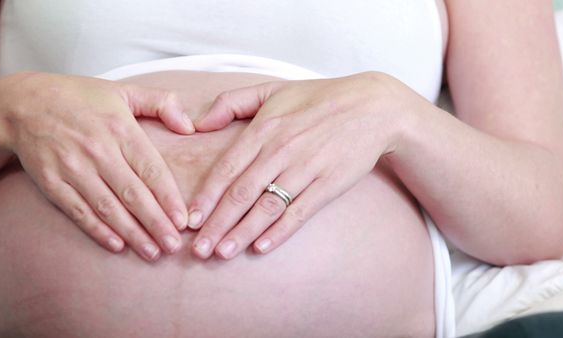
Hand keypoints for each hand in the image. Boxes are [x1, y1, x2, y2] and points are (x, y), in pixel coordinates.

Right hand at [0, 72, 193, 260]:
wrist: (23, 104)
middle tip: (173, 246)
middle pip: (133, 194)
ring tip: (152, 253)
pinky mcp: (52, 182)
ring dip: (132, 233)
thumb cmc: (80, 97)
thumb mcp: (124, 90)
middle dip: (156, 223)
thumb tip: (190, 127)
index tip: (183, 220)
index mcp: (120, 128)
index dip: (168, 198)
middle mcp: (98, 150)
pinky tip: (117, 246)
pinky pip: (78, 211)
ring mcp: (73, 168)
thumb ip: (162, 103)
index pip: (151, 169)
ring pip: (108, 208)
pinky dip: (97, 230)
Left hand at [187, 72, 414, 258]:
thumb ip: (231, 102)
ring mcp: (306, 168)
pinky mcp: (329, 183)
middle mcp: (282, 150)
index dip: (206, 197)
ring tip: (222, 253)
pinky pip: (300, 212)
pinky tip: (261, 248)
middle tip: (198, 250)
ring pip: (267, 207)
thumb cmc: (318, 98)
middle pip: (241, 193)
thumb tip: (198, 123)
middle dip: (216, 224)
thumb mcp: (272, 89)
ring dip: (242, 233)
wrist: (373, 107)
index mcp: (264, 129)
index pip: (226, 168)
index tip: (189, 220)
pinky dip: (280, 232)